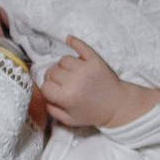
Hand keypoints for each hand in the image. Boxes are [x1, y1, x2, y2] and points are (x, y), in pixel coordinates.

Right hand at [40, 38, 158, 132]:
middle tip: (64, 84)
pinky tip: (68, 39)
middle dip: (55, 78)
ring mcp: (85, 68)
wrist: (117, 106)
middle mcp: (74, 80)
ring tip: (73, 75)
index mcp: (66, 97)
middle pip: (52, 71)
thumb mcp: (69, 119)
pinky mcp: (95, 60)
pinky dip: (74, 42)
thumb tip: (41, 94)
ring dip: (64, 66)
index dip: (48, 88)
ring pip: (63, 60)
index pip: (45, 85)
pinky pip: (81, 46)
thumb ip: (51, 109)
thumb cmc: (92, 113)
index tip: (55, 92)